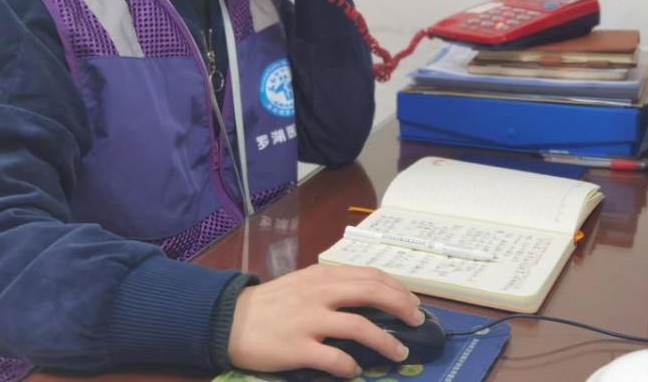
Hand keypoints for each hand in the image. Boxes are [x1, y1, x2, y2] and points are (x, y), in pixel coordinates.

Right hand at [227, 265, 423, 376]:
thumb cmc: (271, 303)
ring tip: (399, 354)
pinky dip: (350, 366)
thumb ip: (334, 287)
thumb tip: (370, 297)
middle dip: (402, 307)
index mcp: (323, 276)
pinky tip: (355, 371)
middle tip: (417, 322)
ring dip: (386, 342)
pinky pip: (334, 358)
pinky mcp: (298, 348)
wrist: (229, 320)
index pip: (371, 276)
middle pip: (372, 293)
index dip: (398, 289)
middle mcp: (320, 294)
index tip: (413, 302)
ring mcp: (309, 320)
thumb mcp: (304, 284)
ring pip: (360, 327)